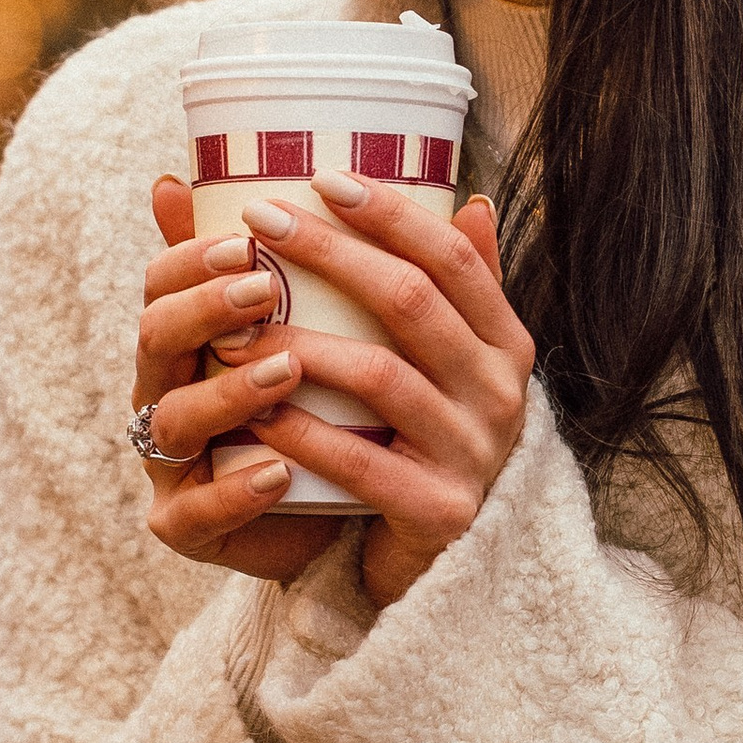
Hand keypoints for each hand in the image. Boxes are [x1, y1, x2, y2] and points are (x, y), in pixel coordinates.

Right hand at [131, 176, 341, 581]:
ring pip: (171, 421)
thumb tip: (296, 181)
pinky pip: (196, 512)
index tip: (250, 237)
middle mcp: (165, 393)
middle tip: (266, 288)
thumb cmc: (320, 406)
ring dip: (229, 391)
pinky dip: (237, 490)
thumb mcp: (318, 328)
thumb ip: (308, 260)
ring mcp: (170, 463)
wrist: (338, 513)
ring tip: (288, 371)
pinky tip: (281, 470)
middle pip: (154, 339)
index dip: (193, 258)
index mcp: (187, 339)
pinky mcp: (188, 527)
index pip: (161, 283)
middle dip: (205, 310)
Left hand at [224, 168, 533, 608]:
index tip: (322, 177)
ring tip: (236, 323)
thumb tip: (471, 197)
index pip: (453, 259)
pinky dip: (301, 432)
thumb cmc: (436, 443)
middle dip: (329, 253)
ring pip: (380, 376)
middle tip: (258, 221)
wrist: (450, 565)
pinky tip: (254, 411)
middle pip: (410, 301)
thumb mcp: (457, 366)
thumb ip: (456, 291)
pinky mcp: (439, 511)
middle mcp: (501, 394)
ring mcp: (474, 454)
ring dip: (300, 344)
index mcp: (506, 346)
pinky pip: (358, 460)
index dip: (391, 214)